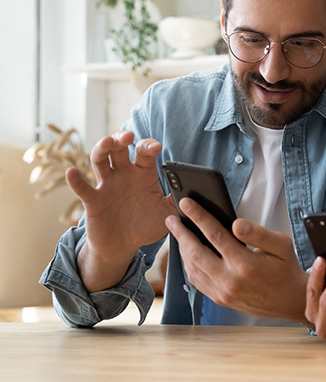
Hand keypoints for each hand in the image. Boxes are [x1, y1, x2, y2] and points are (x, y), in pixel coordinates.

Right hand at [70, 131, 174, 290]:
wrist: (124, 247)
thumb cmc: (146, 226)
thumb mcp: (168, 214)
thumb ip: (180, 203)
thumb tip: (195, 194)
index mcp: (143, 174)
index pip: (144, 152)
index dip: (148, 146)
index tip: (155, 147)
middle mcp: (124, 174)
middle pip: (119, 148)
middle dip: (122, 138)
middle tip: (128, 136)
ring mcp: (106, 185)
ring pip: (100, 159)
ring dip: (101, 148)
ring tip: (107, 143)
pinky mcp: (93, 200)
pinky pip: (82, 187)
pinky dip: (75, 180)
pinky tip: (72, 172)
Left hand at [166, 198, 308, 322]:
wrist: (290, 301)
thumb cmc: (286, 268)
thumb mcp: (281, 244)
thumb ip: (258, 232)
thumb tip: (236, 223)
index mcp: (245, 264)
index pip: (215, 235)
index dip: (198, 217)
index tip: (186, 204)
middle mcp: (230, 280)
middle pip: (196, 252)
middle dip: (181, 232)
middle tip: (171, 218)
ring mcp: (222, 292)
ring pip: (192, 268)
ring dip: (182, 248)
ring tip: (178, 232)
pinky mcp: (220, 299)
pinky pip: (196, 280)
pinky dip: (188, 264)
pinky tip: (188, 252)